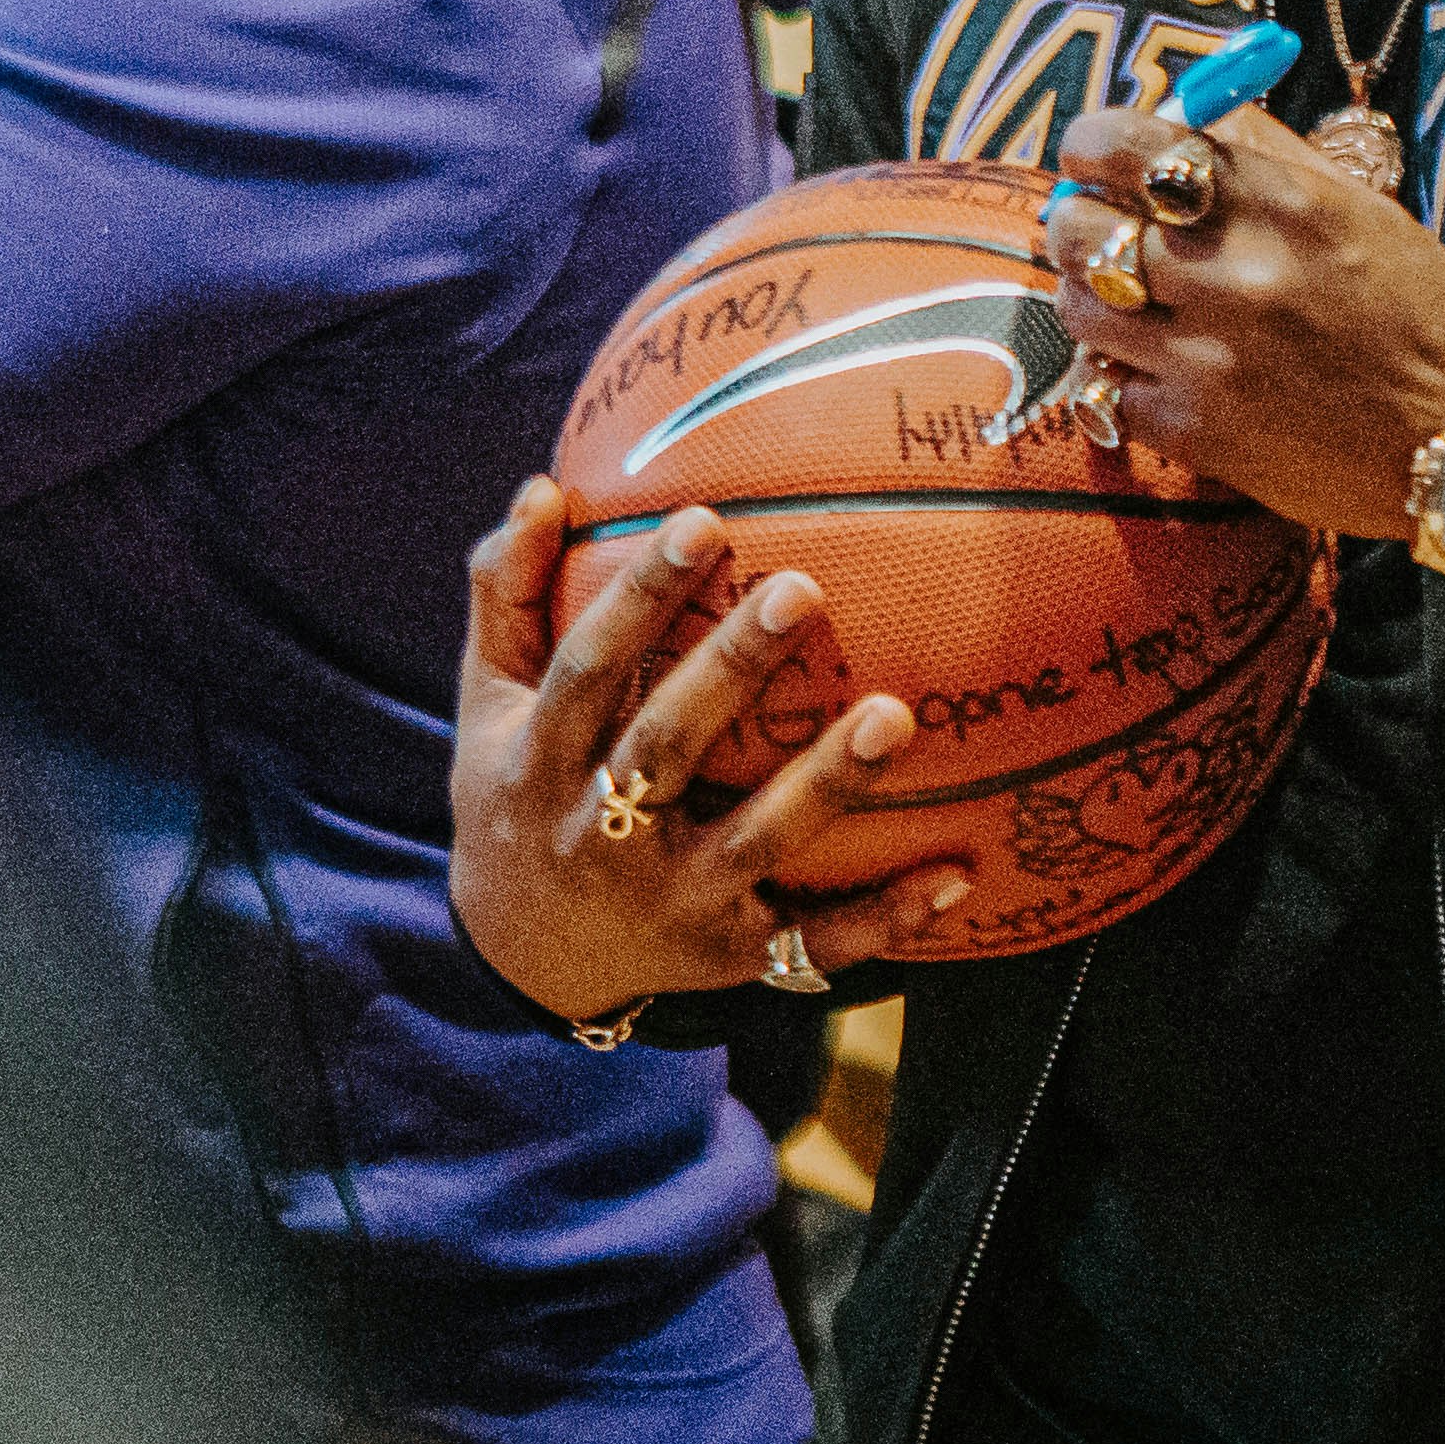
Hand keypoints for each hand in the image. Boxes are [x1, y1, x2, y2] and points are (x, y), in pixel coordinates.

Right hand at [445, 479, 972, 1025]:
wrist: (520, 956)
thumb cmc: (518, 791)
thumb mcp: (489, 700)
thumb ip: (508, 592)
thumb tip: (547, 488)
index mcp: (539, 760)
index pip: (588, 669)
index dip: (638, 598)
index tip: (702, 522)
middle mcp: (600, 833)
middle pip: (667, 746)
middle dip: (732, 670)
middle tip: (803, 587)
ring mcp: (670, 900)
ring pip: (752, 841)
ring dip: (826, 783)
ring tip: (897, 715)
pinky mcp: (727, 956)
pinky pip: (810, 944)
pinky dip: (882, 918)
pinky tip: (956, 876)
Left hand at [1041, 98, 1444, 540]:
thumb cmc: (1421, 310)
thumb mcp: (1358, 206)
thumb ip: (1264, 153)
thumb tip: (1180, 110)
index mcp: (1280, 203)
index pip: (1130, 146)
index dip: (1092, 145)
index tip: (1093, 155)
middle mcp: (1236, 276)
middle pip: (1082, 226)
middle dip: (1080, 220)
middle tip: (1102, 229)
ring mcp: (1209, 360)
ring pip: (1079, 306)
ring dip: (1094, 296)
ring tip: (1134, 301)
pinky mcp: (1196, 433)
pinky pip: (1108, 389)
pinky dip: (1125, 376)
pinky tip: (1167, 370)